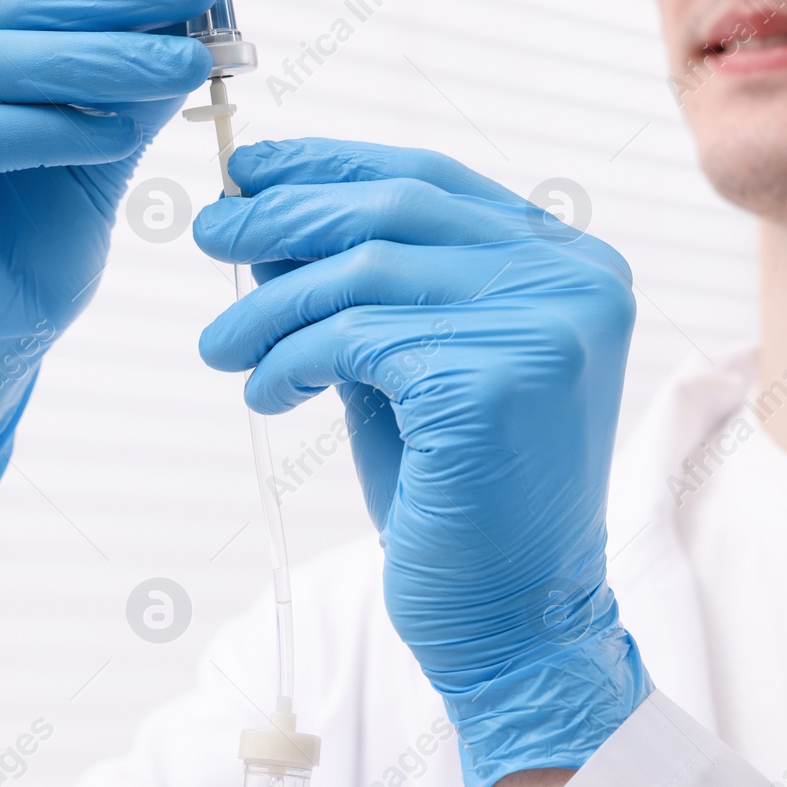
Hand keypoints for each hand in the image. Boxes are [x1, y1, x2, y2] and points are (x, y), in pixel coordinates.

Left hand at [195, 139, 651, 786]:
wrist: (512, 620)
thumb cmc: (460, 497)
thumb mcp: (410, 367)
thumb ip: (365, 293)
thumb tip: (270, 218)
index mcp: (570, 266)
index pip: (432, 179)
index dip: (333, 166)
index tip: (254, 172)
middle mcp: (576, 282)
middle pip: (397, 210)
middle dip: (287, 216)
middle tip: (210, 232)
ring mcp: (546, 326)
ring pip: (365, 273)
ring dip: (272, 304)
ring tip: (222, 344)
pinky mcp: (495, 378)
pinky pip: (355, 339)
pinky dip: (290, 358)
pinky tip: (266, 392)